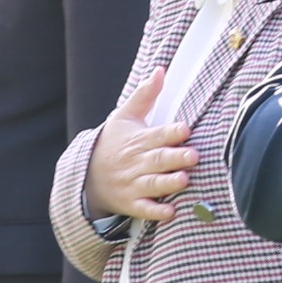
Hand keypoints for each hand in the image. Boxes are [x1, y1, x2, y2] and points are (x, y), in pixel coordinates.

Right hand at [88, 68, 192, 225]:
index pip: (157, 134)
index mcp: (138, 140)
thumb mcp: (124, 117)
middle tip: (194, 156)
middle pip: (158, 160)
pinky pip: (144, 209)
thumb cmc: (112, 143)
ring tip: (184, 180)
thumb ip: (145, 95)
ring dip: (168, 183)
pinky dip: (157, 212)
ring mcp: (133, 184)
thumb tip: (161, 70)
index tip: (186, 129)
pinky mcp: (131, 203)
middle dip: (175, 158)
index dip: (172, 132)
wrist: (87, 176)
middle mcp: (136, 162)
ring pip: (153, 184)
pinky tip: (171, 212)